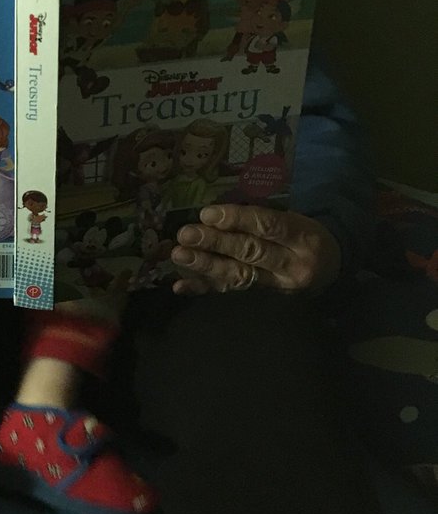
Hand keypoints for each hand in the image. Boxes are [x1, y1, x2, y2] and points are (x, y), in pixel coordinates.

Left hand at [169, 204, 341, 296]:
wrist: (334, 268)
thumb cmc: (305, 236)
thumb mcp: (295, 219)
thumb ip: (260, 217)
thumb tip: (214, 214)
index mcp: (303, 237)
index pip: (267, 226)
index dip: (236, 220)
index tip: (206, 214)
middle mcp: (293, 265)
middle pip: (251, 253)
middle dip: (214, 244)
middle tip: (185, 235)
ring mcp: (279, 287)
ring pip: (240, 275)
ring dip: (206, 266)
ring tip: (179, 256)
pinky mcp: (266, 299)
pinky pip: (233, 293)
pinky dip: (205, 288)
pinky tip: (181, 286)